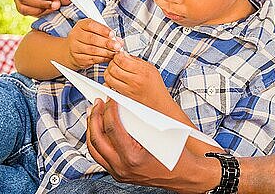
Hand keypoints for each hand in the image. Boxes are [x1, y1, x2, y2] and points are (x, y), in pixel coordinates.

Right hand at [67, 19, 122, 69]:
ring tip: (114, 52)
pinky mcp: (78, 58)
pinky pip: (92, 59)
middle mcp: (76, 35)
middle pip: (92, 39)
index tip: (112, 34)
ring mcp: (75, 47)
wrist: (72, 50)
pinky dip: (102, 59)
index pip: (91, 25)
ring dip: (106, 52)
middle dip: (107, 43)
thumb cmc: (86, 38)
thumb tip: (118, 40)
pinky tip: (108, 57)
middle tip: (117, 46)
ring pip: (93, 50)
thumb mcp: (95, 31)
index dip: (103, 30)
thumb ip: (107, 33)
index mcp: (81, 25)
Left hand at [86, 99, 215, 193]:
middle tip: (97, 103)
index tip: (110, 99)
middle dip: (95, 117)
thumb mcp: (161, 135)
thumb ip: (141, 122)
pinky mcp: (118, 173)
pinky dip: (97, 141)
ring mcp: (118, 172)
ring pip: (94, 149)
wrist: (183, 176)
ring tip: (93, 114)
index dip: (109, 110)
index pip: (113, 128)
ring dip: (92, 129)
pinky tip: (98, 130)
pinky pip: (100, 156)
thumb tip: (125, 106)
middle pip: (97, 138)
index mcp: (133, 157)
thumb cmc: (176, 156)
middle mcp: (122, 167)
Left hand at [103, 51, 171, 112]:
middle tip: (115, 62)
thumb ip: (135, 60)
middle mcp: (134, 81)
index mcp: (142, 71)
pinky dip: (109, 81)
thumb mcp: (150, 67)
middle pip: (113, 68)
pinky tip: (114, 78)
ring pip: (109, 78)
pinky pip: (110, 87)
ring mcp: (128, 89)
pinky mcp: (123, 95)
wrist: (158, 101)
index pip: (122, 60)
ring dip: (108, 72)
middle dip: (112, 63)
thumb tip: (124, 54)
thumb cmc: (155, 85)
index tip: (119, 55)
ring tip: (113, 69)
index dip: (117, 56)